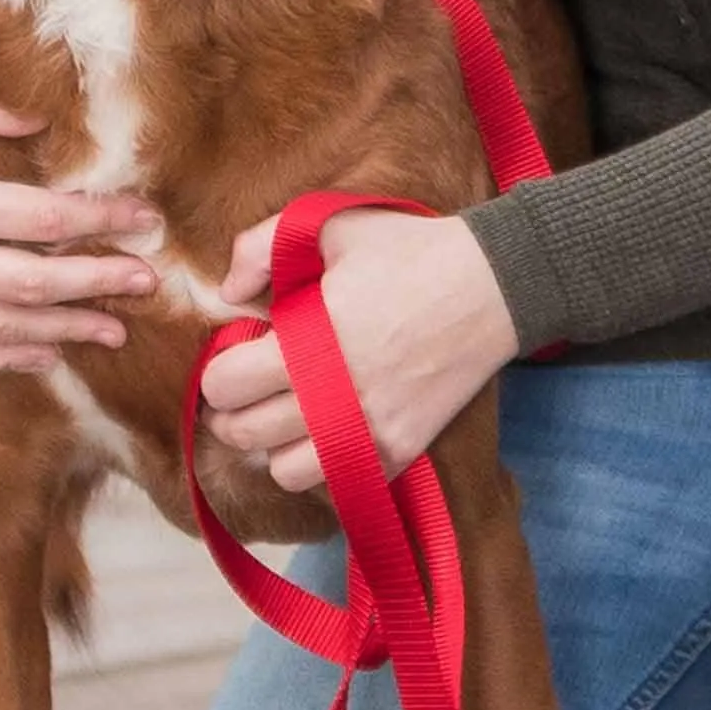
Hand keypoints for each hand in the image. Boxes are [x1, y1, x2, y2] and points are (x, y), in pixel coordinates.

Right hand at [0, 67, 161, 378]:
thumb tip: (47, 123)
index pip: (44, 218)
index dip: (102, 219)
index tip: (146, 217)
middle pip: (34, 282)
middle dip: (99, 282)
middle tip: (147, 280)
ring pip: (6, 327)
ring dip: (68, 328)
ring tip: (117, 326)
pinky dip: (9, 360)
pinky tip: (50, 352)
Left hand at [197, 208, 520, 495]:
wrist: (491, 287)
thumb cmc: (407, 251)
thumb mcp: (328, 225)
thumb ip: (260, 247)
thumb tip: (227, 292)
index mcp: (308, 342)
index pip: (223, 386)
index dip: (219, 369)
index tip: (238, 355)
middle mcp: (333, 398)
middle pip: (245, 434)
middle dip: (234, 411)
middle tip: (249, 389)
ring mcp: (370, 431)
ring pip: (286, 471)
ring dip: (277, 445)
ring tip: (289, 415)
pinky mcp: (401, 450)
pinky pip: (340, 484)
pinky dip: (326, 465)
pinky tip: (331, 431)